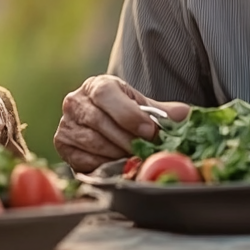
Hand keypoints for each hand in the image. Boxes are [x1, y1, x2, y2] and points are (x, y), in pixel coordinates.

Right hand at [53, 74, 189, 172]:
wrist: (105, 124)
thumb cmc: (126, 114)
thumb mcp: (145, 108)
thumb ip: (166, 113)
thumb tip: (187, 116)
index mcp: (96, 85)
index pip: (106, 95)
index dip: (129, 114)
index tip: (149, 131)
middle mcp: (75, 101)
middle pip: (100, 122)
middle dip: (127, 140)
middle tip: (146, 151)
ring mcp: (66, 124)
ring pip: (93, 143)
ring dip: (118, 154)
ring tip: (135, 158)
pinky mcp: (62, 145)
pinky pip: (84, 159)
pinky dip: (104, 164)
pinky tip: (117, 164)